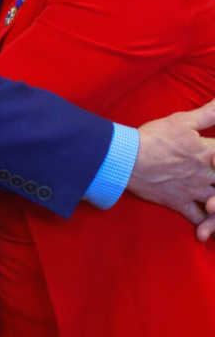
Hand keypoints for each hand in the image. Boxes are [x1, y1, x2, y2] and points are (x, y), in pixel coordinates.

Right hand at [129, 101, 214, 240]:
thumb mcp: (182, 120)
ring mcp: (194, 191)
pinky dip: (206, 223)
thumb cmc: (155, 137)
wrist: (129, 159)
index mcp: (209, 152)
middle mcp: (205, 174)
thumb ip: (209, 113)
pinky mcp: (179, 202)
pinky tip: (208, 223)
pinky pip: (198, 218)